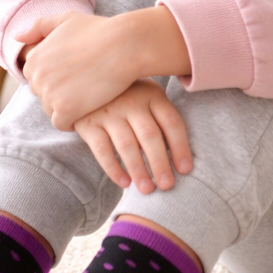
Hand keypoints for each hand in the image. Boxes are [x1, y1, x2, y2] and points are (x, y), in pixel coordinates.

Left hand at [18, 8, 190, 131]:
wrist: (124, 45)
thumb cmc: (99, 30)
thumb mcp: (66, 20)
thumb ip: (39, 27)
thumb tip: (17, 37)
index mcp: (34, 57)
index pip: (37, 78)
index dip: (57, 78)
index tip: (75, 75)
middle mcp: (37, 77)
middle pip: (44, 95)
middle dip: (61, 93)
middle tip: (85, 86)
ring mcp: (50, 94)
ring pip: (52, 110)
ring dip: (68, 107)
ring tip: (89, 96)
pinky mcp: (66, 110)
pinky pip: (62, 124)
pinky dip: (73, 120)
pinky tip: (89, 110)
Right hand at [74, 80, 192, 193]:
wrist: (87, 82)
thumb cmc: (128, 96)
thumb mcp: (148, 98)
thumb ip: (162, 120)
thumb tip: (180, 159)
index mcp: (152, 95)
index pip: (171, 122)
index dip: (180, 147)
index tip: (185, 170)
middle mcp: (131, 102)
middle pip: (150, 136)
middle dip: (160, 163)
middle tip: (167, 186)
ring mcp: (109, 112)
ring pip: (127, 145)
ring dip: (139, 170)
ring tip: (148, 189)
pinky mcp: (88, 124)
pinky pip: (102, 150)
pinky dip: (113, 169)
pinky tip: (125, 183)